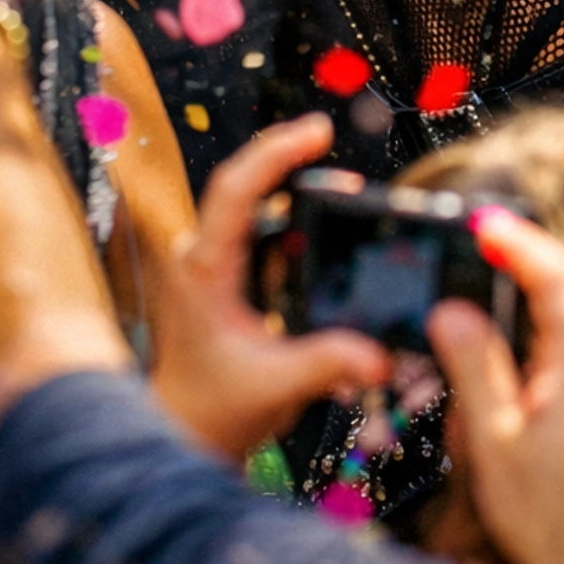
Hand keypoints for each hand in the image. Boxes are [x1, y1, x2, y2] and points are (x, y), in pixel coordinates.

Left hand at [151, 113, 388, 462]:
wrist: (185, 431)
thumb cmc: (214, 411)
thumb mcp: (274, 387)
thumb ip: (327, 364)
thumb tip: (378, 354)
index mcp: (205, 272)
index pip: (235, 191)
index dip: (275, 153)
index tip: (317, 132)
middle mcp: (201, 257)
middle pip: (241, 182)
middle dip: (285, 153)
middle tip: (326, 134)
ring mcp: (211, 261)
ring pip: (249, 199)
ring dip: (287, 178)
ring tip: (330, 168)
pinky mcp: (225, 271)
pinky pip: (256, 224)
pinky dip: (288, 210)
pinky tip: (319, 208)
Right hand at [428, 209, 563, 563]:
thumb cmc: (548, 520)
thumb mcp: (495, 441)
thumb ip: (475, 365)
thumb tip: (453, 310)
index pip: (556, 276)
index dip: (519, 242)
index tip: (487, 224)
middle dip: (519, 322)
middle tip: (476, 345)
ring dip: (542, 364)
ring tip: (509, 419)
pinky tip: (545, 437)